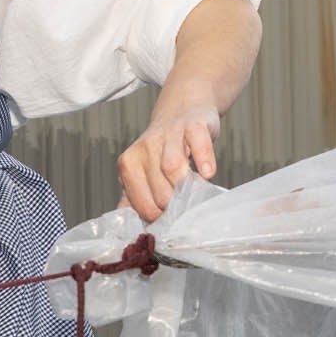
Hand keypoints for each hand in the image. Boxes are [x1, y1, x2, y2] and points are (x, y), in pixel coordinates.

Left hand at [120, 105, 219, 222]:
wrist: (182, 109)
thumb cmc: (163, 148)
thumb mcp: (143, 172)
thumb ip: (134, 198)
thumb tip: (127, 226)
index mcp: (129, 163)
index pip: (139, 201)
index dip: (155, 216)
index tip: (168, 221)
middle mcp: (145, 147)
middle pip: (157, 187)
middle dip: (172, 206)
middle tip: (184, 213)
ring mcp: (169, 135)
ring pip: (171, 166)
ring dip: (182, 187)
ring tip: (194, 198)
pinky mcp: (194, 125)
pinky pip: (198, 142)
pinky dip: (204, 158)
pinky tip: (207, 173)